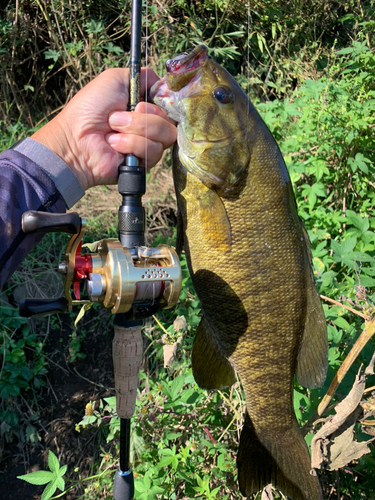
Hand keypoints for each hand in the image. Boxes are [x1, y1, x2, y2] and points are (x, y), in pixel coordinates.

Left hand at [32, 68, 176, 190]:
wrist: (76, 140)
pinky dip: (131, 145)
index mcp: (145, 106)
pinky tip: (114, 145)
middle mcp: (150, 125)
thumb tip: (162, 83)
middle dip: (144, 116)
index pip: (170, 104)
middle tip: (118, 116)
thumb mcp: (114, 79)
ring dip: (136, 129)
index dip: (164, 101)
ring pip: (165, 135)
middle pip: (170, 120)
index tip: (146, 100)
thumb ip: (141, 75)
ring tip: (113, 131)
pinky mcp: (145, 163)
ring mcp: (148, 145)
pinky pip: (153, 151)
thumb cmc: (90, 108)